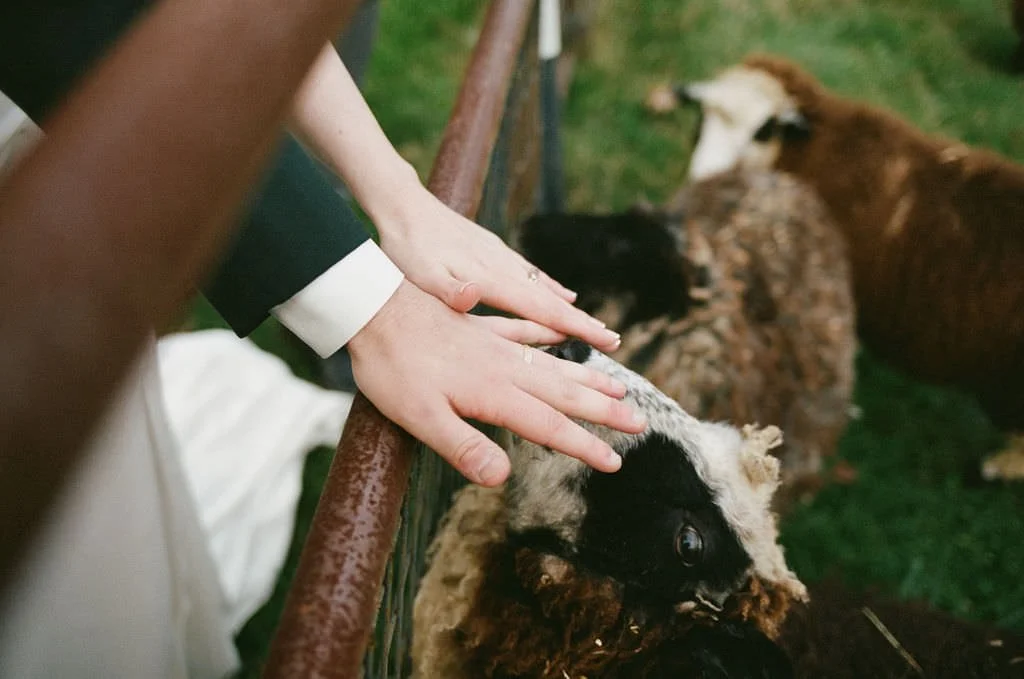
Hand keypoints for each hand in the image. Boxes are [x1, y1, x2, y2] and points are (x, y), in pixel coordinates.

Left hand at [346, 280, 645, 485]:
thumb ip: (461, 446)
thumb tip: (502, 478)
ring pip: (552, 362)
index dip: (583, 446)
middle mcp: (503, 367)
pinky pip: (522, 330)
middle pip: (564, 392)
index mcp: (493, 392)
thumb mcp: (418, 418)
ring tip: (618, 384)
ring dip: (587, 376)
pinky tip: (560, 335)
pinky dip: (546, 335)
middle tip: (639, 423)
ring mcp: (493, 344)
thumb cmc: (390, 367)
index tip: (615, 462)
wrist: (371, 308)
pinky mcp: (478, 326)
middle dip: (603, 410)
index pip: (549, 425)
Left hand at [374, 187, 621, 352]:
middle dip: (583, 322)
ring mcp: (502, 257)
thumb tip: (475, 297)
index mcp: (490, 278)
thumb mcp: (417, 275)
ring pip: (545, 287)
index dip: (574, 326)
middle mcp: (503, 266)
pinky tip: (565, 295)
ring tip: (597, 327)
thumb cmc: (406, 248)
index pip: (541, 308)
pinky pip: (532, 274)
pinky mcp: (495, 251)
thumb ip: (446, 289)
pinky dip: (552, 287)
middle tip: (614, 343)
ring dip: (571, 309)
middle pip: (551, 300)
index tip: (604, 340)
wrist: (403, 206)